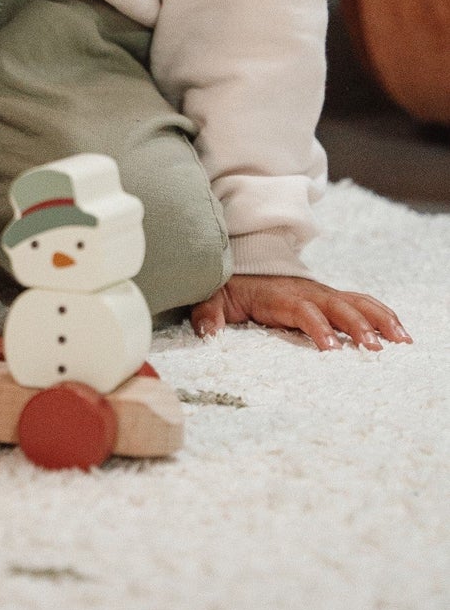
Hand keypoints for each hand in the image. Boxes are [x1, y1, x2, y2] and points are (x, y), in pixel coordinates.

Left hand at [192, 273, 410, 351]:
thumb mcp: (212, 295)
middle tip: (374, 348)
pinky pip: (358, 302)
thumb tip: (209, 333)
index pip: (302, 310)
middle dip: (357, 325)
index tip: (330, 348)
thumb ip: (208, 313)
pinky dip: (380, 314)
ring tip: (401, 340)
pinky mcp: (328, 297)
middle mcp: (305, 291)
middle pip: (336, 305)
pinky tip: (399, 332)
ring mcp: (320, 293)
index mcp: (279, 295)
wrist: (240, 261)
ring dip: (378, 319)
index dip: (317, 326)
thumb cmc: (230, 285)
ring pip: (354, 301)